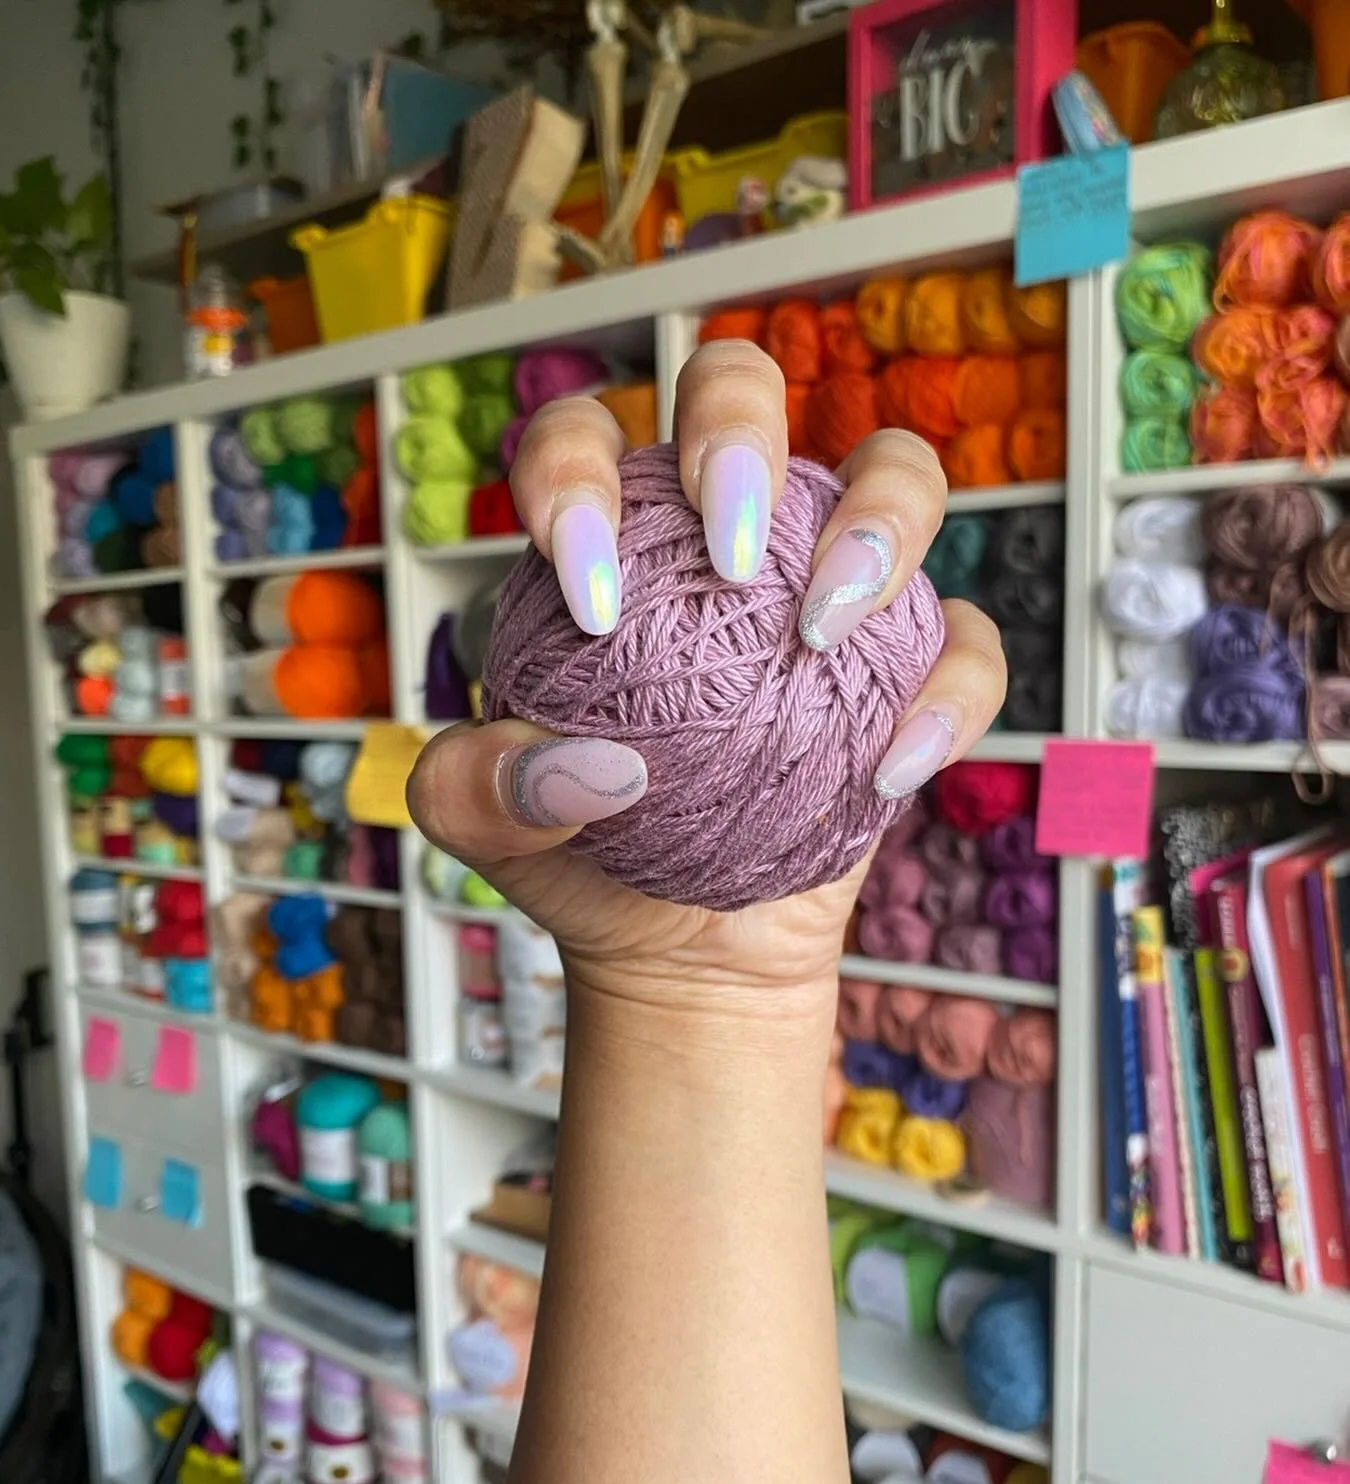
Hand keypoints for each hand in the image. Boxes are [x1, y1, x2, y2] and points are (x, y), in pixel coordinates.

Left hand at [408, 340, 1006, 1007]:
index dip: (577, 475)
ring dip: (879, 520)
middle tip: (729, 556)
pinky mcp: (912, 666)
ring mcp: (829, 582)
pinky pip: (965, 643)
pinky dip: (947, 692)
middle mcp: (726, 531)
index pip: (582, 440)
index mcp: (608, 538)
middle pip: (742, 389)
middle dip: (737, 432)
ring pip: (896, 471)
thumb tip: (589, 765)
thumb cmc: (580, 854)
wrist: (678, 944)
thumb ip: (476, 789)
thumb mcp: (485, 827)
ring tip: (825, 631)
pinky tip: (889, 771)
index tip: (590, 599)